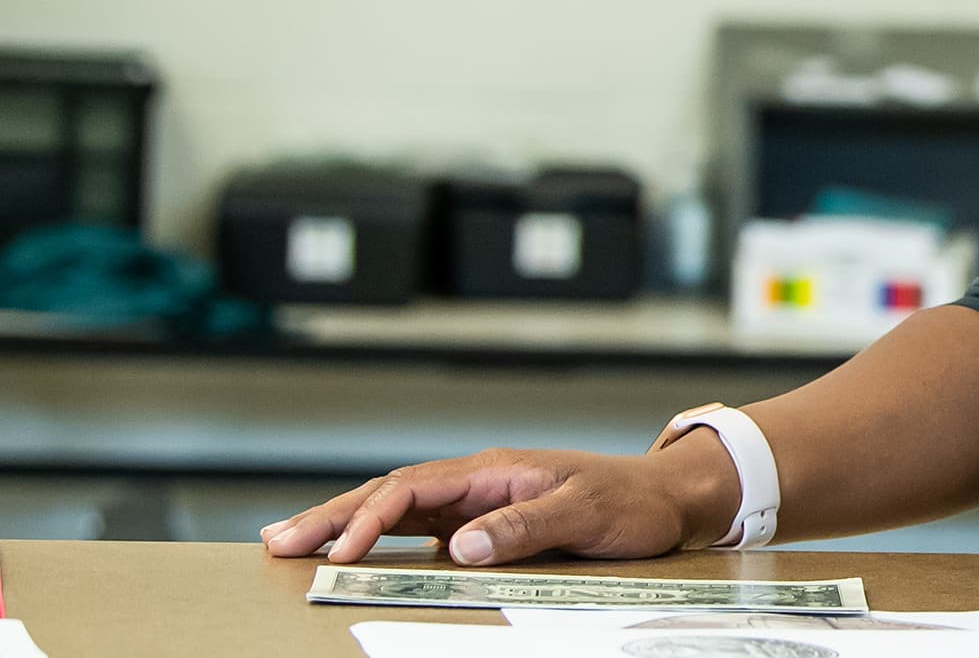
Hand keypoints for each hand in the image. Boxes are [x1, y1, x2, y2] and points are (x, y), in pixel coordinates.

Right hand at [260, 440, 729, 565]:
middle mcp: (478, 480)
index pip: (413, 487)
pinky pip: (417, 526)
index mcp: (494, 469)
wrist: (662, 497)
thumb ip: (524, 526)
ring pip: (395, 507)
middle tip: (277, 540)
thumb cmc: (629, 501)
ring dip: (344, 523)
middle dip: (331, 514)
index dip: (370, 515)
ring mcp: (476, 499)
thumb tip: (461, 544)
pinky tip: (349, 548)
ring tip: (291, 542)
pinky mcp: (483, 519)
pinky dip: (377, 535)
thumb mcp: (583, 513)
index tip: (338, 546)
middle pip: (389, 491)